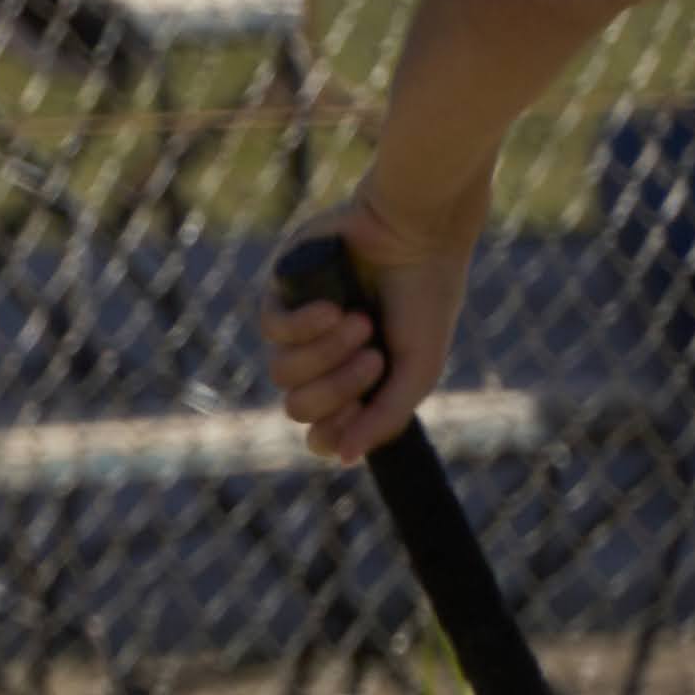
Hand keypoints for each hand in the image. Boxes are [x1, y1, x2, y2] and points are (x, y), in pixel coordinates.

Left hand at [259, 188, 479, 464]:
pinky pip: (271, 330)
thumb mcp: (417, 368)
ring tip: (360, 321)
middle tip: (371, 355)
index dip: (331, 432)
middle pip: (298, 407)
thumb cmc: (423, 299)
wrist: (415, 234)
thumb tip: (343, 459)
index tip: (357, 410)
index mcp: (355, 384)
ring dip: (325, 352)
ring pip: (281, 372)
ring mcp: (298, 330)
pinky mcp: (279, 294)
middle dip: (336, 387)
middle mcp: (322, 362)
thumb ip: (384, 417)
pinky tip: (334, 308)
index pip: (320, 433)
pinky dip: (305, 325)